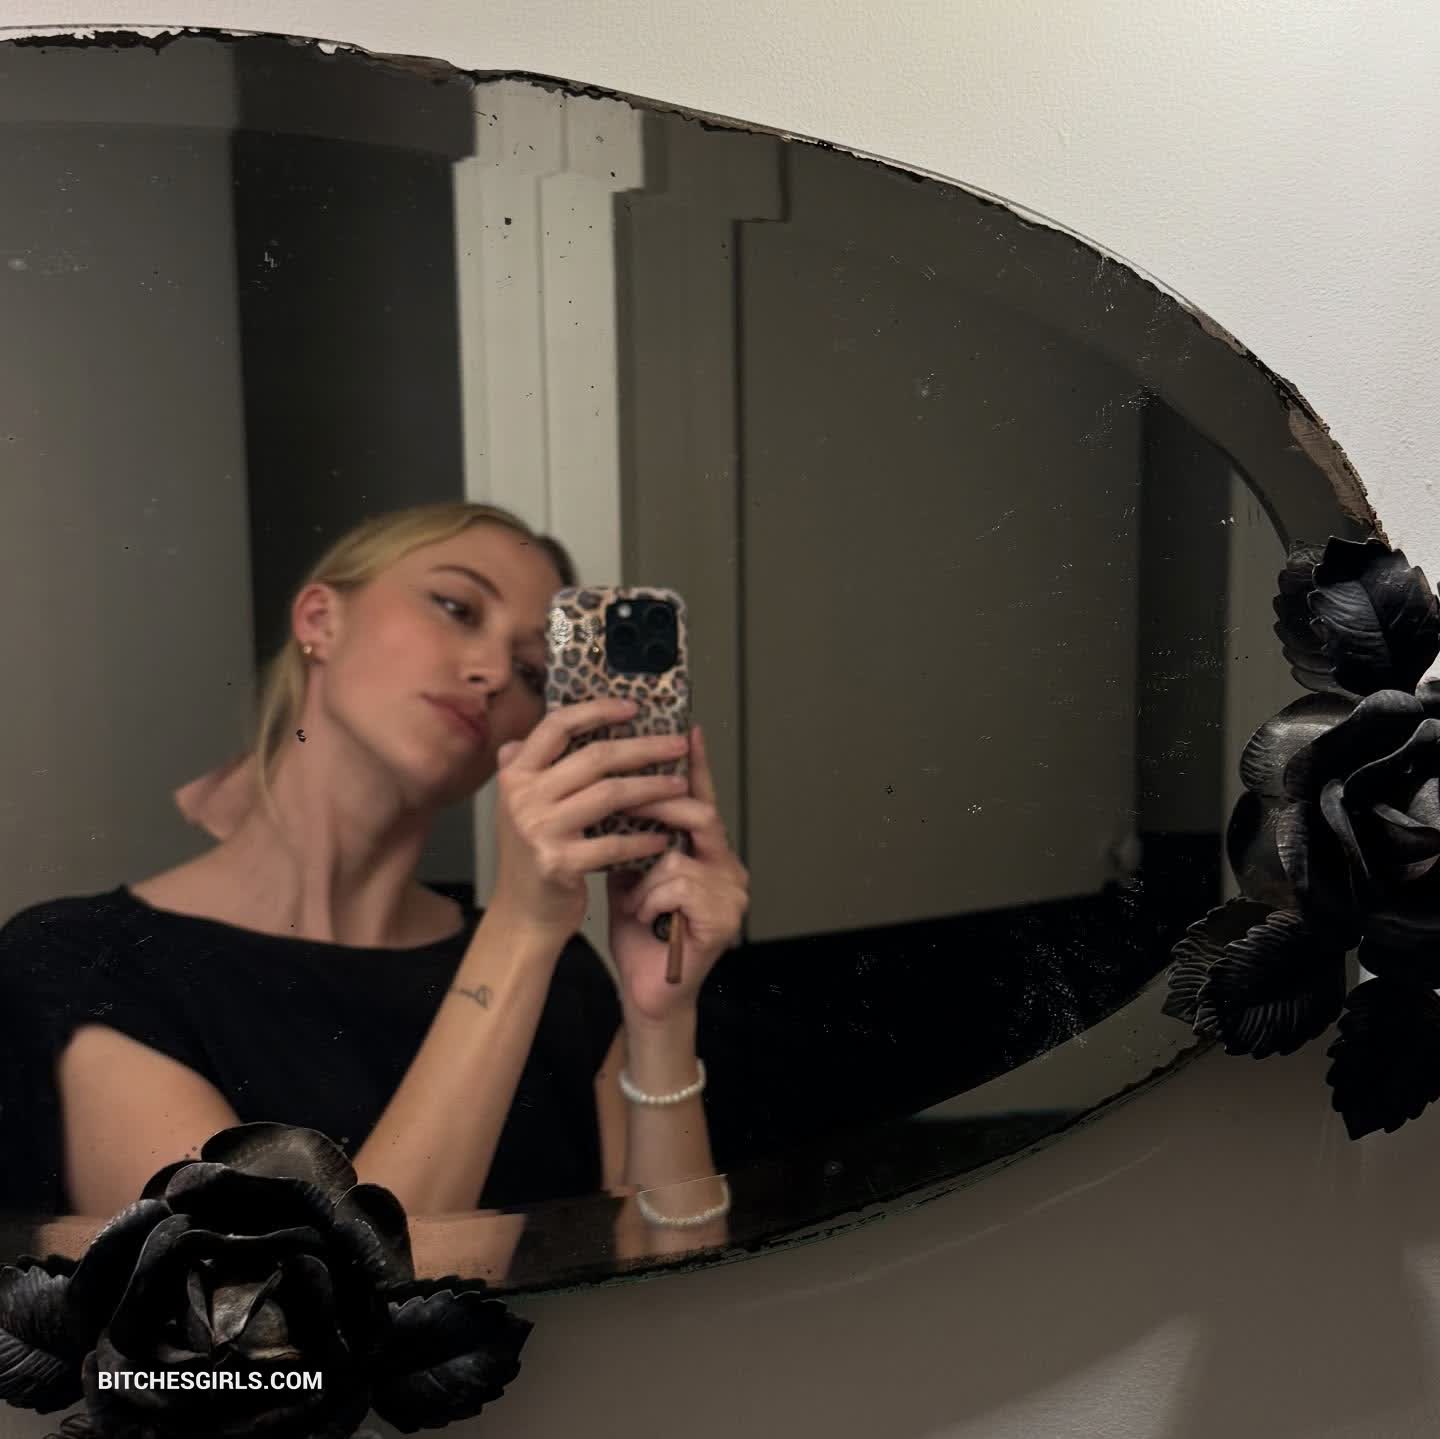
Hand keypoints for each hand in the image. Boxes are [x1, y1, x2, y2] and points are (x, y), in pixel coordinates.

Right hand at [491, 698, 691, 937]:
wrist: (523, 914)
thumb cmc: (533, 857)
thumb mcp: (522, 806)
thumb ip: (532, 769)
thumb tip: (543, 727)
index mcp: (516, 775)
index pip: (556, 726)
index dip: (596, 710)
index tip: (633, 707)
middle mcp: (523, 798)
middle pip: (595, 757)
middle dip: (643, 747)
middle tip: (676, 744)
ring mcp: (539, 830)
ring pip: (610, 794)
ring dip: (652, 787)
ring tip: (679, 786)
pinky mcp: (559, 863)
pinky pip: (614, 842)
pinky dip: (643, 839)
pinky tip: (663, 838)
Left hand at [606, 725, 749, 1023]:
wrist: (647, 991)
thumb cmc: (639, 932)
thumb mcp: (627, 871)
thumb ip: (625, 831)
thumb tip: (595, 785)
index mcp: (704, 852)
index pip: (701, 798)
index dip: (695, 764)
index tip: (687, 727)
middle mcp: (726, 867)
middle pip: (700, 814)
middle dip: (658, 808)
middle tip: (624, 805)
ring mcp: (731, 893)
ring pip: (680, 855)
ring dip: (645, 876)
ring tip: (633, 900)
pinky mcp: (724, 919)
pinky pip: (679, 886)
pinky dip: (650, 900)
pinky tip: (644, 918)